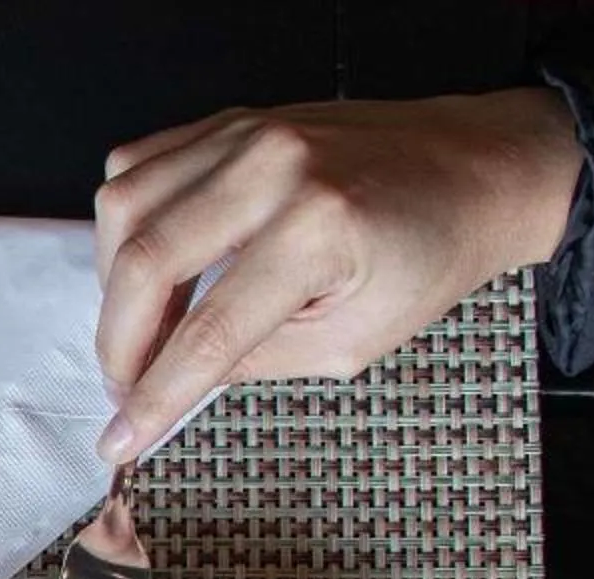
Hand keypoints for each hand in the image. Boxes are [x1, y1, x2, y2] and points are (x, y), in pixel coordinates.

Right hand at [92, 90, 583, 461]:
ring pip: (123, 207)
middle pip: (145, 263)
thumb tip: (173, 382)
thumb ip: (255, 359)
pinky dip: (125, 223)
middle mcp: (275, 169)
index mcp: (319, 229)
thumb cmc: (430, 258)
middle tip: (125, 385)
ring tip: (142, 323)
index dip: (154, 397)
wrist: (479, 171)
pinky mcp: (233, 121)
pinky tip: (150, 261)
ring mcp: (248, 133)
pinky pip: (137, 166)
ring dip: (113, 281)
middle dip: (118, 344)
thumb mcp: (351, 341)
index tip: (119, 441)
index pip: (207, 333)